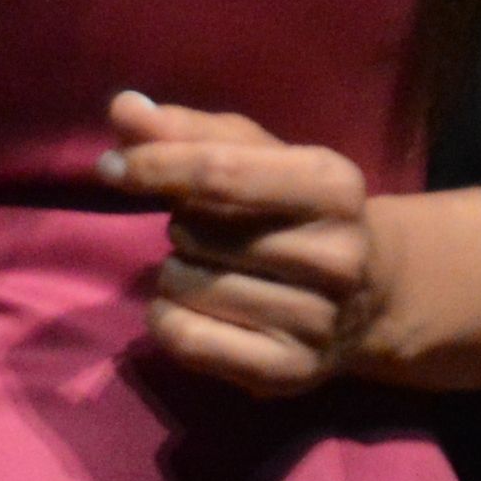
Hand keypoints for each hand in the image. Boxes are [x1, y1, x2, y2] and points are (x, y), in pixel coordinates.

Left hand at [103, 90, 381, 395]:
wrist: (371, 296)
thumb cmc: (294, 210)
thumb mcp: (256, 157)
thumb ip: (187, 131)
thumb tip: (123, 108)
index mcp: (334, 187)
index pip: (221, 172)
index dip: (154, 165)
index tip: (110, 167)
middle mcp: (337, 257)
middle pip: (194, 230)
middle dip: (180, 224)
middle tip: (215, 232)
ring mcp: (317, 321)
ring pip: (184, 284)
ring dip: (174, 271)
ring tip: (213, 268)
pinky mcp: (289, 372)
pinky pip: (185, 339)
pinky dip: (165, 319)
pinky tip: (191, 307)